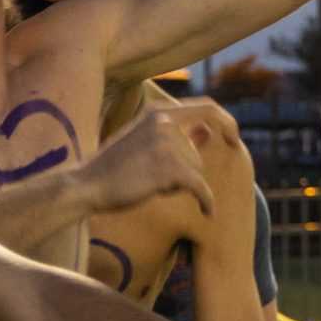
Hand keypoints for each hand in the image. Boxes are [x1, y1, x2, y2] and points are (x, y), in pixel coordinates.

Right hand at [86, 105, 220, 214]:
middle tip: (154, 182)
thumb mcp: (142, 141)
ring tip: (147, 185)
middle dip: (185, 171)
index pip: (207, 108)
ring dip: (178, 184)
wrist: (86, 185)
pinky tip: (208, 212)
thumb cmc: (111, 168)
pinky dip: (206, 201)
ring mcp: (168, 144)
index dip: (226, 122)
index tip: (234, 139)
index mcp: (158, 112)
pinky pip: (200, 188)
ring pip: (195, 170)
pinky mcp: (171, 168)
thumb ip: (175, 135)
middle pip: (197, 152)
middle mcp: (165, 122)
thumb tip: (209, 132)